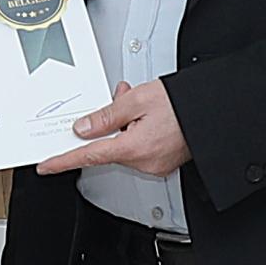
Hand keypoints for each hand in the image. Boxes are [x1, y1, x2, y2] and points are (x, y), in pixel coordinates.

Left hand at [37, 79, 189, 177]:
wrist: (218, 113)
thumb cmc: (186, 104)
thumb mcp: (139, 100)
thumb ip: (106, 116)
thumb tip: (83, 129)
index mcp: (134, 148)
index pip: (89, 156)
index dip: (64, 160)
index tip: (47, 165)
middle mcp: (145, 162)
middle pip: (110, 145)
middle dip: (109, 123)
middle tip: (121, 99)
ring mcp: (156, 165)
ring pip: (124, 145)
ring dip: (125, 125)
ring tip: (140, 104)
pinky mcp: (163, 162)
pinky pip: (140, 148)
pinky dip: (138, 131)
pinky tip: (149, 116)